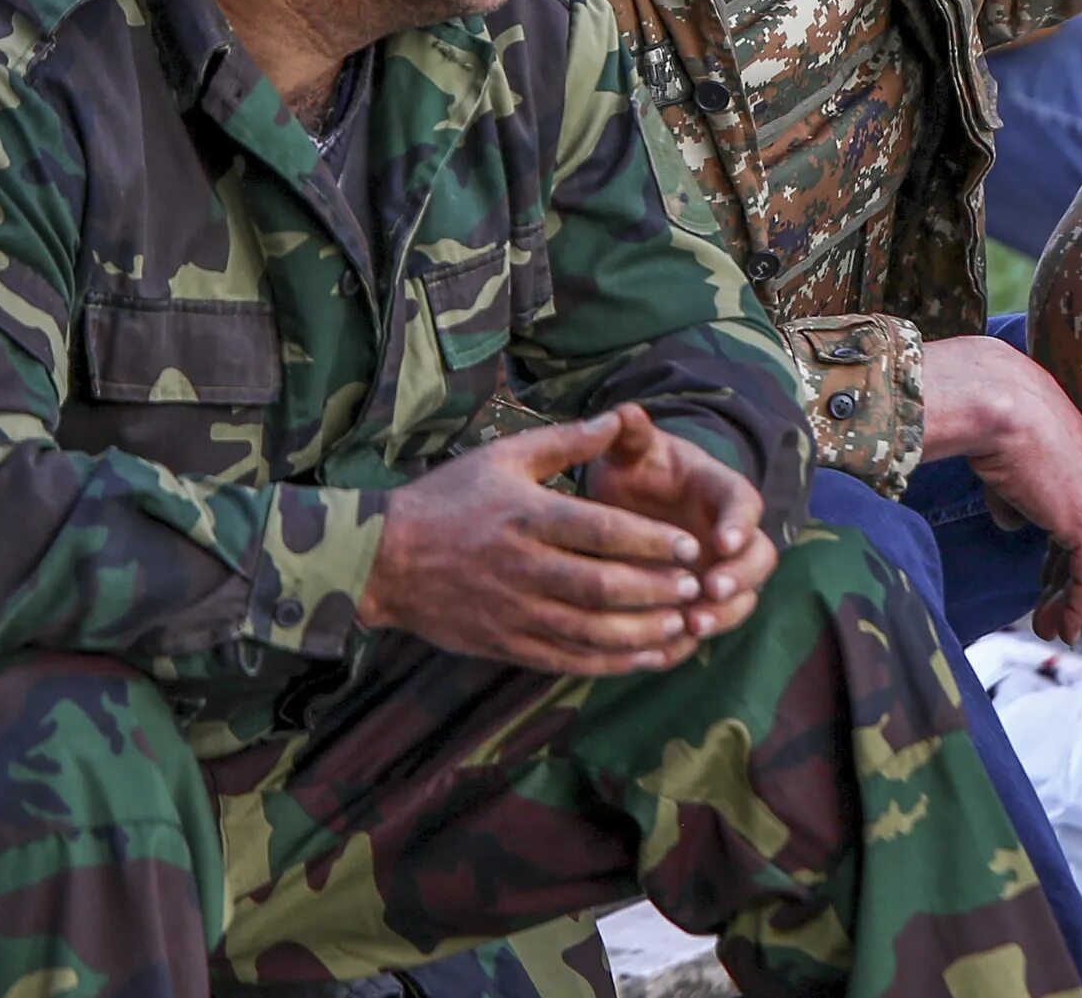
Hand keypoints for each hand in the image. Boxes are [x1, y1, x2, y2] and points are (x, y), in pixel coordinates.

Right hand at [366, 407, 711, 673]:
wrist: (384, 559)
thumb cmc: (449, 499)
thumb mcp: (504, 457)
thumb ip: (566, 441)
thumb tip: (620, 418)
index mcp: (527, 516)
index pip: (600, 532)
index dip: (650, 541)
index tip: (689, 545)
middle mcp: (523, 568)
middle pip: (601, 586)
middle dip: (656, 590)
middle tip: (697, 586)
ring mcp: (514, 612)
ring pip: (589, 631)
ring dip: (643, 633)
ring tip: (684, 624)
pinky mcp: (507, 645)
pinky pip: (568, 660)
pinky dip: (612, 663)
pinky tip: (648, 657)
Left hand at [584, 404, 778, 644]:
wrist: (631, 502)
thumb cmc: (638, 471)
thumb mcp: (633, 451)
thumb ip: (632, 436)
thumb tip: (623, 413)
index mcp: (720, 491)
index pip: (745, 504)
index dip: (740, 523)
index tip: (723, 540)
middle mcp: (730, 536)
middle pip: (759, 559)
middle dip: (741, 577)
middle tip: (711, 589)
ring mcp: (720, 572)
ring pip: (742, 599)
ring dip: (723, 614)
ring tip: (693, 625)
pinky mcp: (700, 603)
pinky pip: (707, 628)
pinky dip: (689, 644)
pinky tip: (664, 651)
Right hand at [921, 336, 1081, 644]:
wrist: (991, 396)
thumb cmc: (988, 410)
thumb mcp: (1004, 456)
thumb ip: (1013, 493)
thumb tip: (1012, 520)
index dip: (1068, 551)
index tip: (1050, 578)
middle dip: (1070, 582)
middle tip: (1052, 613)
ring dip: (1073, 601)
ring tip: (1051, 627)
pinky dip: (1078, 605)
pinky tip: (1061, 626)